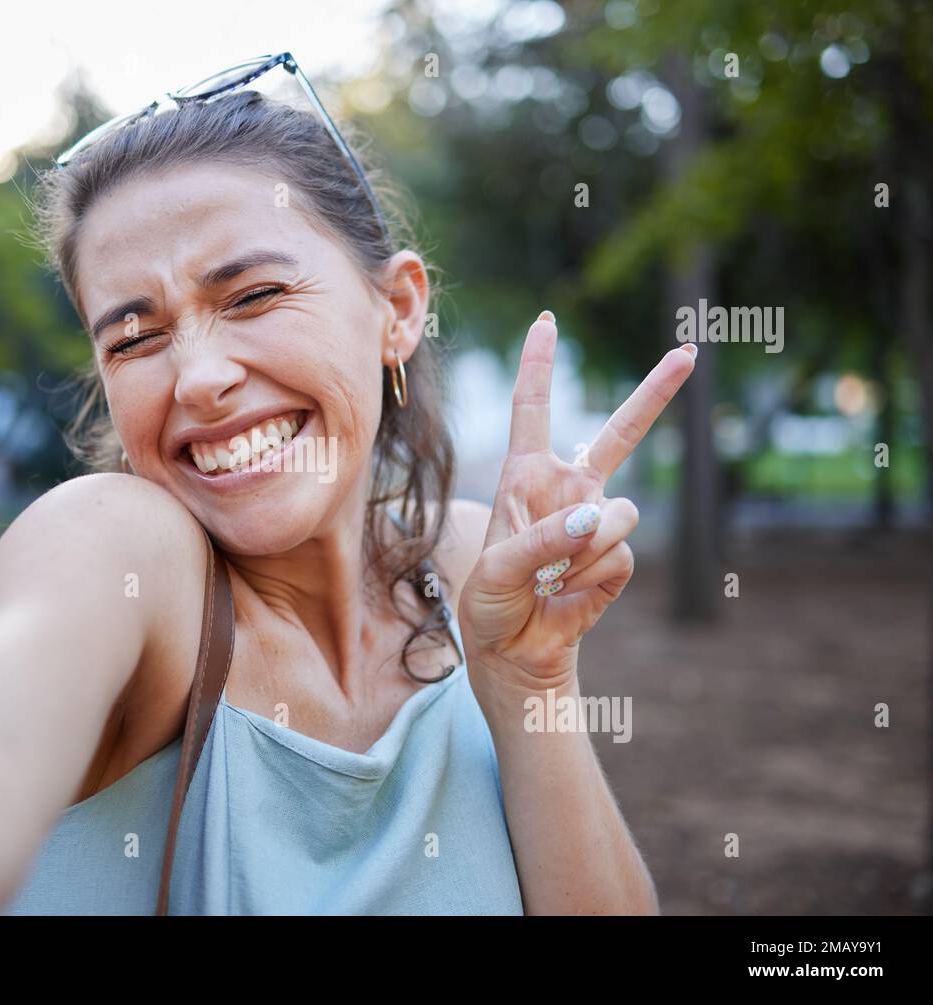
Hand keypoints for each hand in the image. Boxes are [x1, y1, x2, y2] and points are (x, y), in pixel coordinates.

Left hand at [458, 310, 695, 686]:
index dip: (539, 366)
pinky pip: (620, 554)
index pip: (533, 411)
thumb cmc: (491, 602)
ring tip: (552, 577)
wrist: (515, 650)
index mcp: (526, 476)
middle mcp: (568, 490)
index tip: (547, 322)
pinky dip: (592, 576)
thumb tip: (594, 518)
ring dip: (584, 549)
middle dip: (656, 393)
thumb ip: (542, 539)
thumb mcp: (496, 567)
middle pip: (619, 433)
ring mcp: (597, 522)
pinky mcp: (617, 557)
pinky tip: (569, 592)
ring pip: (618, 514)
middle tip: (690, 352)